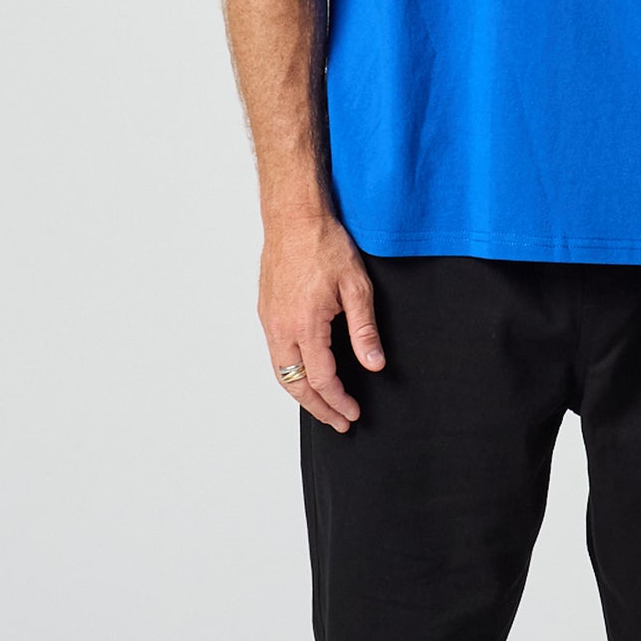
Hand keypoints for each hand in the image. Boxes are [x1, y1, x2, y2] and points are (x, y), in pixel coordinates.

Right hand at [258, 213, 384, 432]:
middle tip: (338, 422)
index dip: (338, 401)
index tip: (353, 413)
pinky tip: (305, 374)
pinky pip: (275, 354)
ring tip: (322, 406)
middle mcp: (281, 328)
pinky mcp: (266, 312)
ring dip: (302, 394)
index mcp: (305, 325)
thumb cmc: (324, 244)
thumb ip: (364, 329)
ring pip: (281, 372)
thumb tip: (374, 363)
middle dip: (319, 408)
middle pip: (296, 384)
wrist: (293, 218)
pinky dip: (290, 373)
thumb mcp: (356, 286)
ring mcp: (269, 321)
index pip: (322, 378)